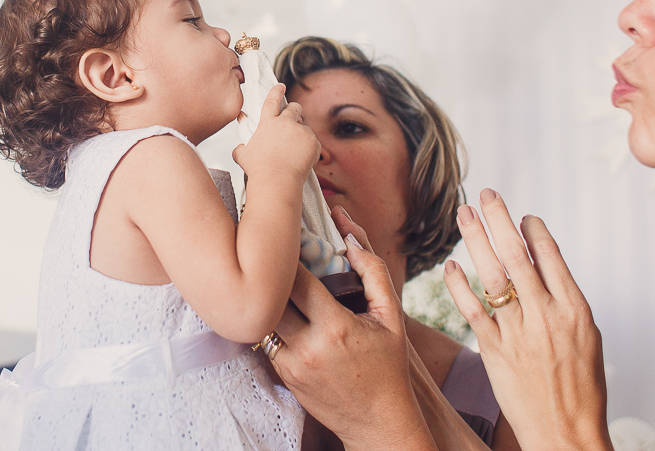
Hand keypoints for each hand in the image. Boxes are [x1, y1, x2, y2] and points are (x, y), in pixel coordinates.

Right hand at [233, 84, 319, 184]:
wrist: (276, 180)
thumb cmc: (258, 169)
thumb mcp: (242, 156)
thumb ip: (241, 148)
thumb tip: (240, 148)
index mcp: (268, 123)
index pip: (272, 101)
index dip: (276, 91)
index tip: (281, 85)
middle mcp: (286, 123)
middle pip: (294, 108)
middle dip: (295, 110)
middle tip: (294, 117)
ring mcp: (301, 131)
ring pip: (304, 127)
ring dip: (301, 134)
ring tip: (295, 151)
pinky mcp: (313, 142)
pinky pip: (314, 141)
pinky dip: (310, 148)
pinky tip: (302, 159)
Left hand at [269, 209, 434, 450]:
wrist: (378, 421)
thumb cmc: (388, 365)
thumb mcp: (391, 316)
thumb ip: (372, 270)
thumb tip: (350, 233)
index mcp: (336, 327)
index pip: (296, 278)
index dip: (289, 255)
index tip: (290, 241)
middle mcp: (308, 347)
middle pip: (272, 296)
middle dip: (272, 273)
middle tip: (276, 255)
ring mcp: (292, 365)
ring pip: (264, 318)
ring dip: (268, 298)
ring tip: (274, 280)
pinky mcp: (284, 376)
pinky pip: (267, 340)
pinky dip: (272, 323)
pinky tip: (282, 311)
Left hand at [443, 190, 612, 450]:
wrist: (566, 432)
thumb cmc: (580, 389)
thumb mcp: (586, 338)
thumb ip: (563, 302)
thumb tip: (546, 270)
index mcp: (574, 308)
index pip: (550, 255)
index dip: (532, 230)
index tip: (521, 215)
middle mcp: (546, 314)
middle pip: (517, 255)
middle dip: (499, 219)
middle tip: (485, 194)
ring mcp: (519, 330)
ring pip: (492, 274)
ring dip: (475, 239)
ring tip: (464, 214)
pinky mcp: (494, 349)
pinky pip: (472, 309)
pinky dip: (459, 285)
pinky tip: (450, 266)